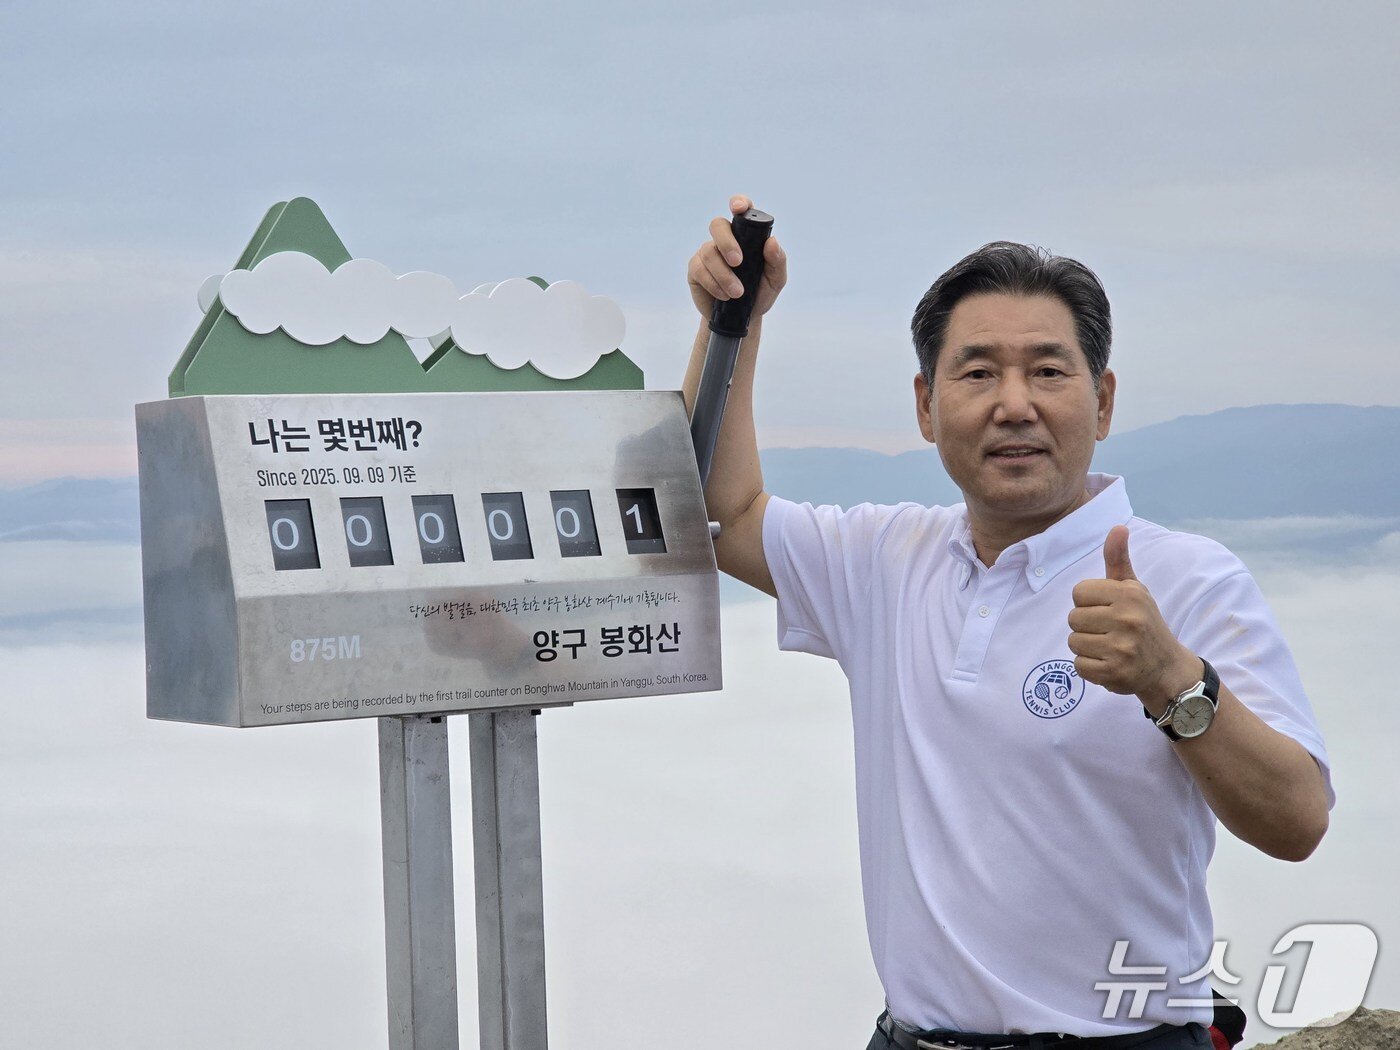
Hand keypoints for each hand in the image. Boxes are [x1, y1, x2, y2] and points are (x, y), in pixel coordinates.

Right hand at [687, 194, 787, 318]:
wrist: (742, 319)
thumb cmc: (759, 293)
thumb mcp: (775, 280)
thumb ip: (777, 261)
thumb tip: (772, 241)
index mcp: (746, 236)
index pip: (741, 212)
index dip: (738, 203)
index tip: (738, 208)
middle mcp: (725, 240)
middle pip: (718, 225)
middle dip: (727, 242)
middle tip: (738, 262)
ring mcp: (708, 253)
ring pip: (709, 251)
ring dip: (724, 274)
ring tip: (737, 293)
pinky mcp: (695, 269)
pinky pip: (699, 269)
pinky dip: (713, 283)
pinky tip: (724, 295)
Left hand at [1068, 525, 1201, 714]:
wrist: (1167, 668)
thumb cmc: (1144, 623)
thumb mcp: (1134, 589)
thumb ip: (1118, 560)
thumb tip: (1118, 527)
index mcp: (1129, 594)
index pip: (1078, 592)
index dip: (1087, 602)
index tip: (1106, 610)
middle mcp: (1127, 619)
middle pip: (1073, 618)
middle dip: (1086, 626)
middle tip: (1109, 632)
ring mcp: (1122, 648)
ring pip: (1073, 642)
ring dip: (1087, 647)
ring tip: (1109, 647)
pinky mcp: (1115, 673)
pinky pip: (1079, 665)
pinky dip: (1090, 668)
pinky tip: (1109, 664)